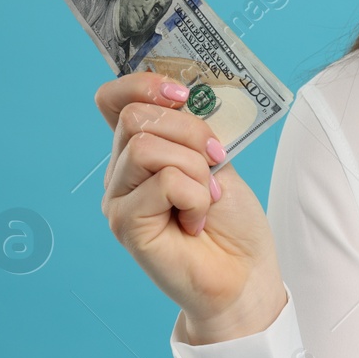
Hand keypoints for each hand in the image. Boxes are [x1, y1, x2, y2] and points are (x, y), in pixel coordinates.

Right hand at [95, 72, 286, 343]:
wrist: (244, 273)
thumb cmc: (232, 220)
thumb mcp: (216, 159)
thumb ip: (193, 129)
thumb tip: (185, 96)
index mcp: (140, 150)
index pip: (114, 99)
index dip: (144, 84)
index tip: (184, 95)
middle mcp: (120, 173)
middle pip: (135, 116)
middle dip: (189, 131)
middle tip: (214, 162)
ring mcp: (118, 200)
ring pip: (147, 147)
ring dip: (193, 169)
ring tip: (206, 198)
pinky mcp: (126, 225)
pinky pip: (163, 182)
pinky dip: (195, 196)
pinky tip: (197, 220)